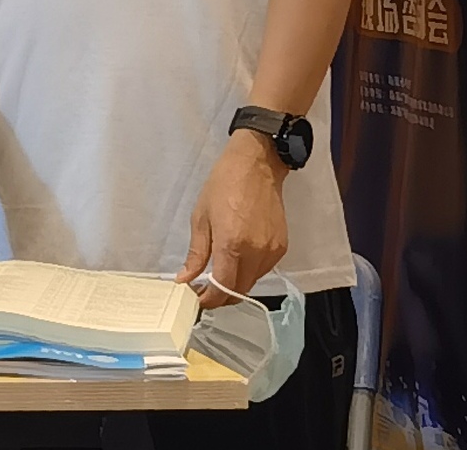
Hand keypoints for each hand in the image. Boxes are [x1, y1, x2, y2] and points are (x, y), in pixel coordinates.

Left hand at [178, 133, 288, 307]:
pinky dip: (249, 272)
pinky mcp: (282, 247)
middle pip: (239, 290)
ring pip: (252, 282)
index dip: (209, 300)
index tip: (197, 299)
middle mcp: (256, 253)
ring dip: (235, 285)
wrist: (256, 166)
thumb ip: (196, 254)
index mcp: (233, 245)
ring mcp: (272, 251)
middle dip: (221, 296)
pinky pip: (263, 270)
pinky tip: (237, 261)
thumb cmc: (222, 186)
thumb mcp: (200, 218)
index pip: (223, 288)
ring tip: (218, 275)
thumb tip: (185, 279)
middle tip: (204, 290)